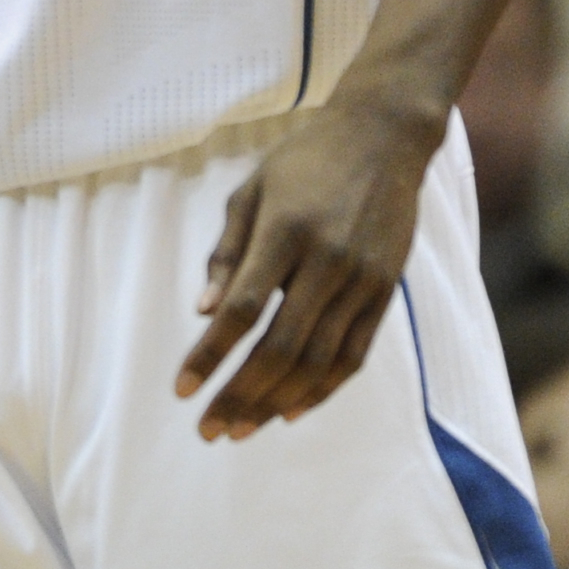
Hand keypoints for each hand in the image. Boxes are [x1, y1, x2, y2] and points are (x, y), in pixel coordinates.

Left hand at [176, 99, 433, 438]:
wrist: (384, 139)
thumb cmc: (302, 162)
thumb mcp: (250, 192)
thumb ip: (226, 254)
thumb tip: (204, 314)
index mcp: (285, 233)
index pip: (243, 311)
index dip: (210, 355)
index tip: (181, 389)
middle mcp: (328, 263)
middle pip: (281, 349)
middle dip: (241, 395)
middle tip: (208, 429)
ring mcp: (363, 281)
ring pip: (319, 362)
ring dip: (277, 402)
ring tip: (241, 428)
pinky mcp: (386, 293)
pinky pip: (354, 355)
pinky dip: (323, 389)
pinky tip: (291, 410)